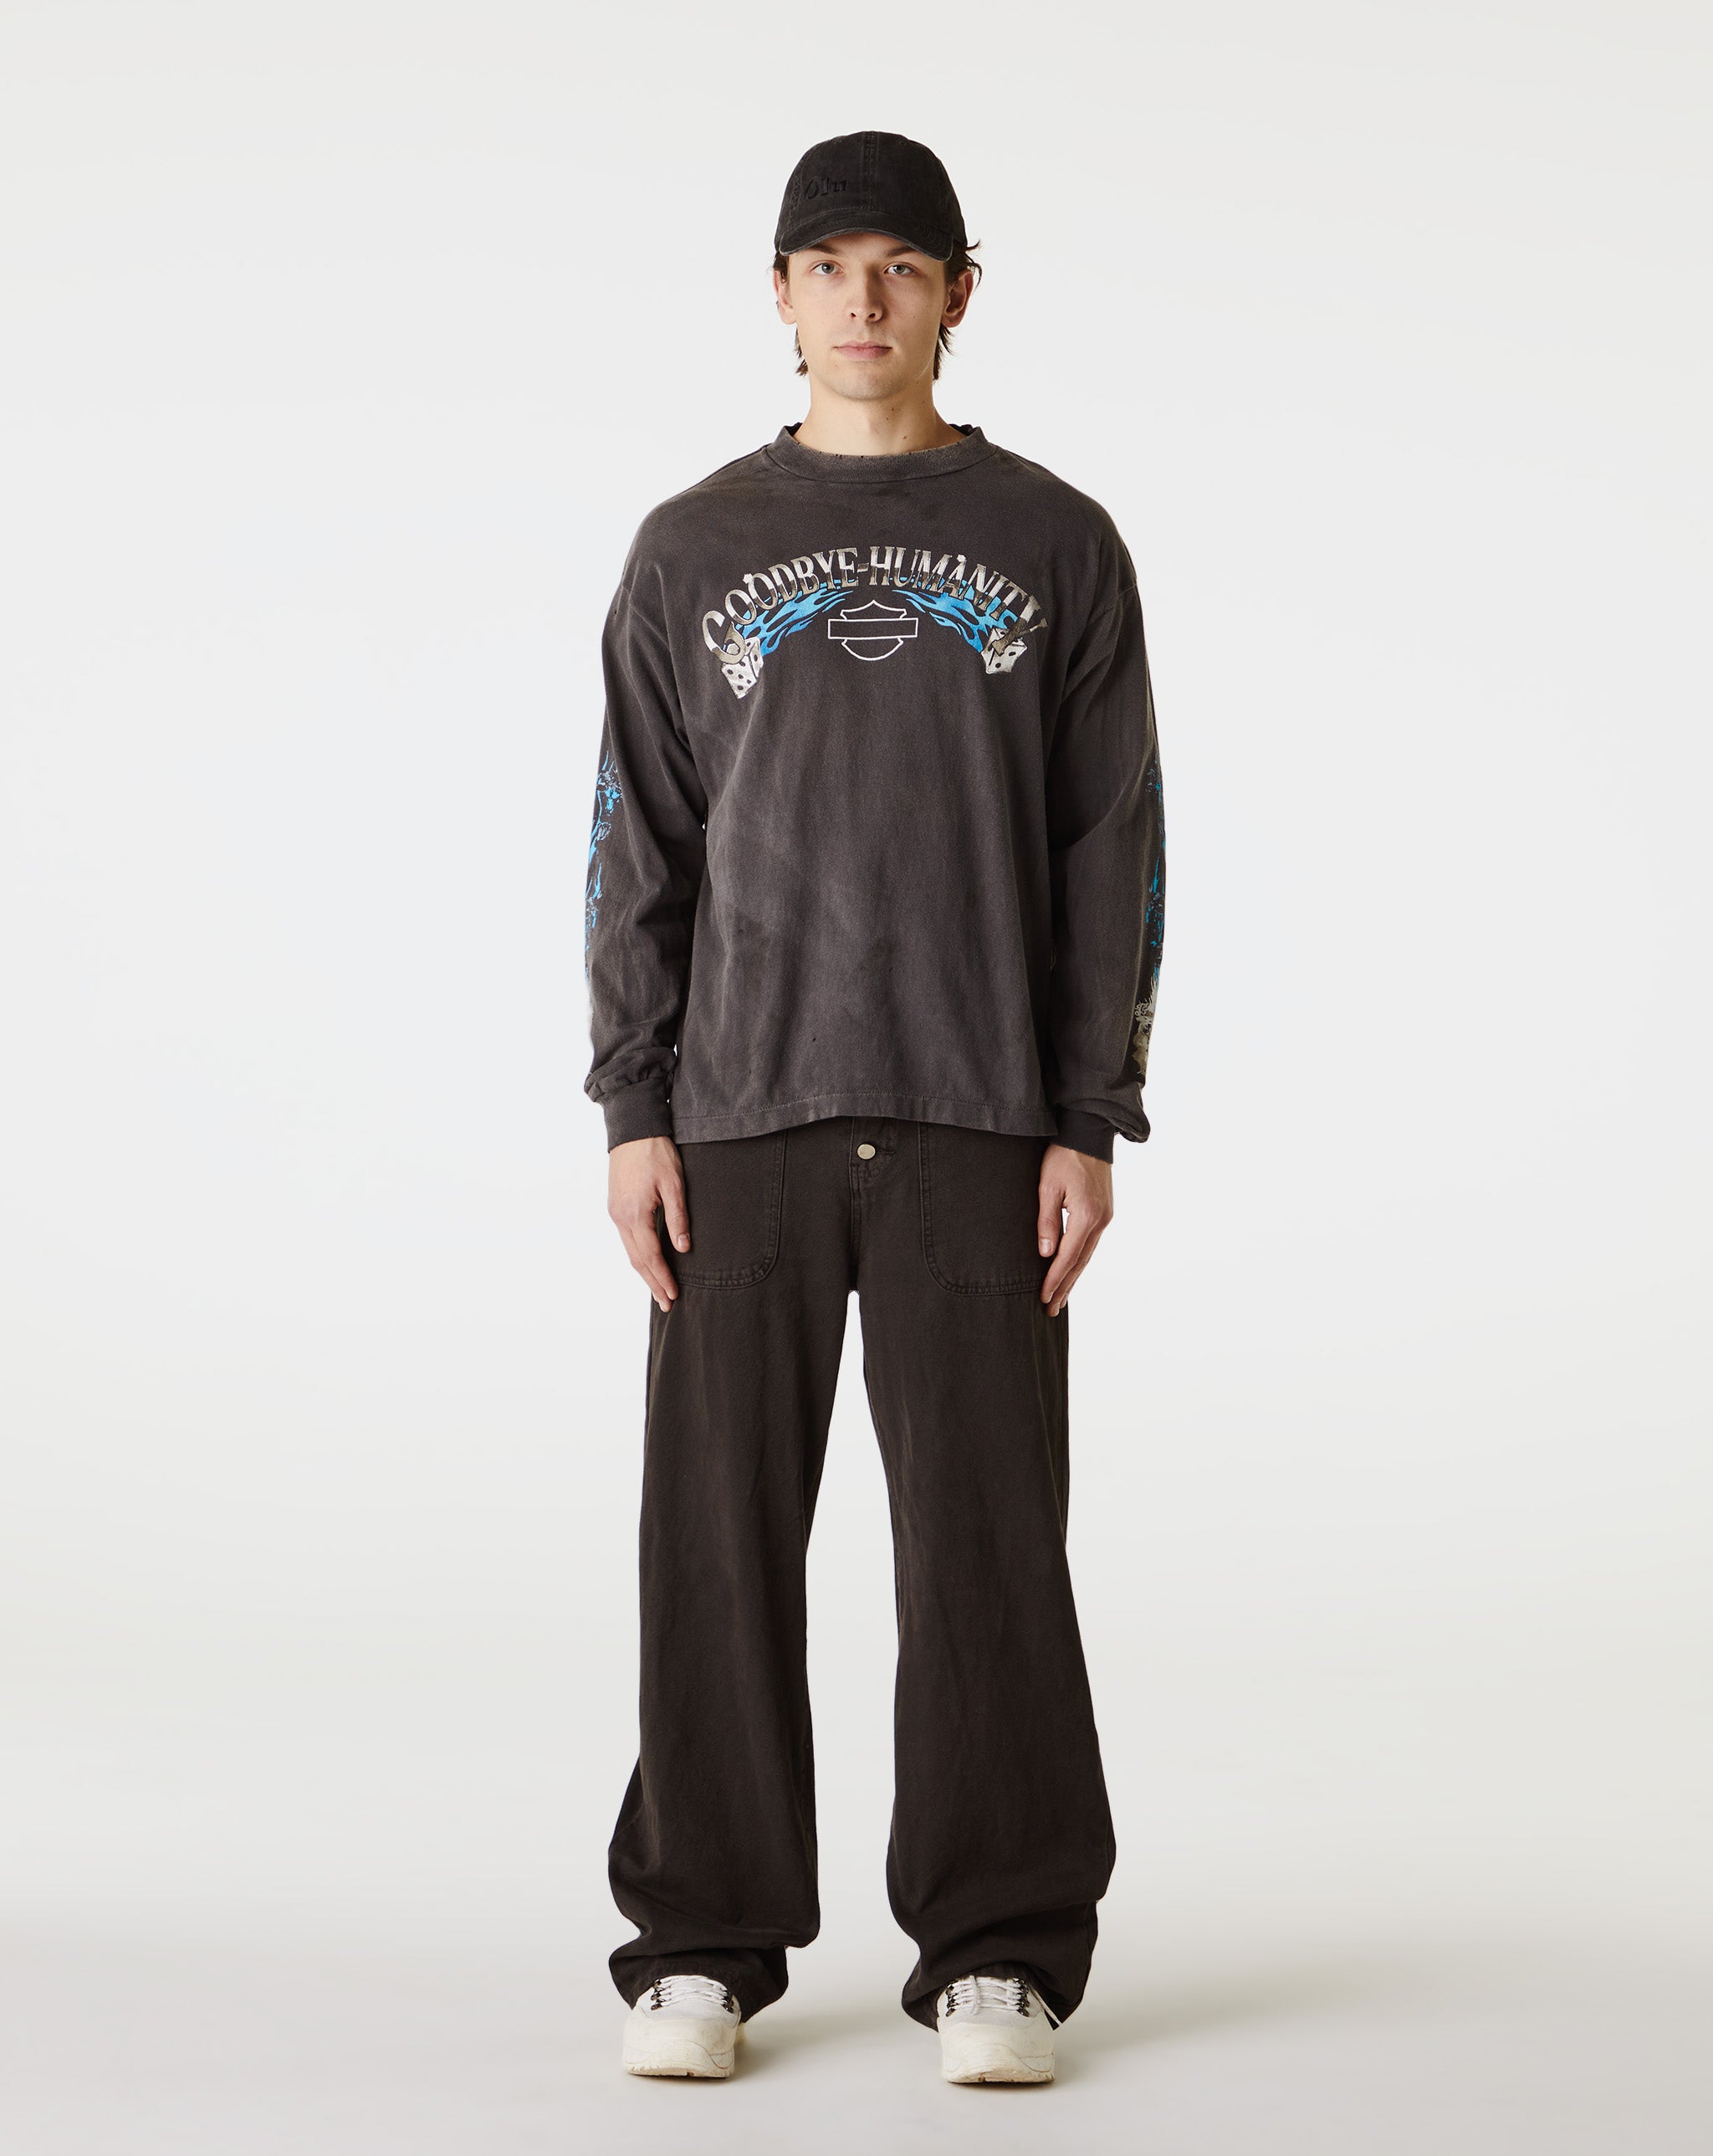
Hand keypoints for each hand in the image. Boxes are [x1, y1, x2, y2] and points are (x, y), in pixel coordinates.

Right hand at [608, 1134, 690, 1312]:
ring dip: (644, 1272)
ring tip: (659, 1290)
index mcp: (634, 1214)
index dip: (663, 1277)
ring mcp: (615, 1212)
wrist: (632, 1128)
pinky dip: (638, 1256)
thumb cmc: (655, 1152)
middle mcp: (620, 1217)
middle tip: (667, 1304)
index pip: (650, 1256)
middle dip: (652, 1283)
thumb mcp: (674, 1183)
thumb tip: (684, 1249)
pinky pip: (627, 1239)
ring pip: (630, 1251)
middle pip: (636, 1260)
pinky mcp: (616, 1206)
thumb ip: (678, 1218)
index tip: (674, 1295)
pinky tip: (648, 1263)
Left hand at [1037, 1143, 1113, 1318]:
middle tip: (1051, 1309)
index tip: (1043, 1297)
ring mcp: (1105, 1217)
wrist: (1089, 1133)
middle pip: (1080, 1263)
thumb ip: (1046, 1220)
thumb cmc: (1064, 1155)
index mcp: (1086, 1215)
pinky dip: (1079, 1260)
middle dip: (1065, 1287)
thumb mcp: (1047, 1186)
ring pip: (1087, 1255)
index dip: (1054, 1279)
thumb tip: (1046, 1254)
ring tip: (1060, 1298)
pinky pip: (1090, 1244)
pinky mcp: (1104, 1212)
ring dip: (1073, 1277)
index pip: (1067, 1257)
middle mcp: (1100, 1221)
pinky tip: (1072, 1270)